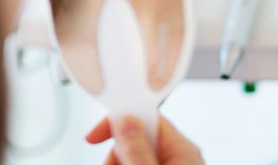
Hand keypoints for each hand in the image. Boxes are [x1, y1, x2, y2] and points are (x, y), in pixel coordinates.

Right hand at [85, 115, 203, 164]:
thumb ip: (138, 150)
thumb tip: (125, 121)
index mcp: (182, 149)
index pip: (145, 117)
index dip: (118, 121)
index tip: (94, 134)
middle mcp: (177, 156)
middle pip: (132, 138)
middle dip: (115, 154)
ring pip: (128, 154)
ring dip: (115, 163)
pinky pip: (133, 162)